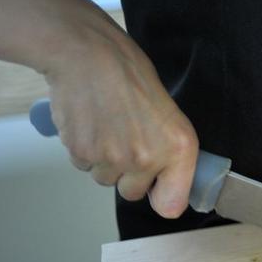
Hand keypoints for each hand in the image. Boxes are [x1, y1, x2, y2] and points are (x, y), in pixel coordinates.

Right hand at [46, 25, 197, 218]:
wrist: (90, 56)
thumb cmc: (130, 77)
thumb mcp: (171, 115)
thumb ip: (172, 154)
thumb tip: (166, 189)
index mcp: (179, 149)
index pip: (172, 205)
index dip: (162, 197)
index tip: (158, 189)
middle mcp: (148, 159)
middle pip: (132, 192)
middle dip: (128, 173)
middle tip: (126, 140)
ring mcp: (113, 159)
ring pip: (105, 179)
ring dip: (104, 160)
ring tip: (107, 126)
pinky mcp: (83, 154)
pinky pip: (83, 166)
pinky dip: (84, 150)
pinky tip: (91, 123)